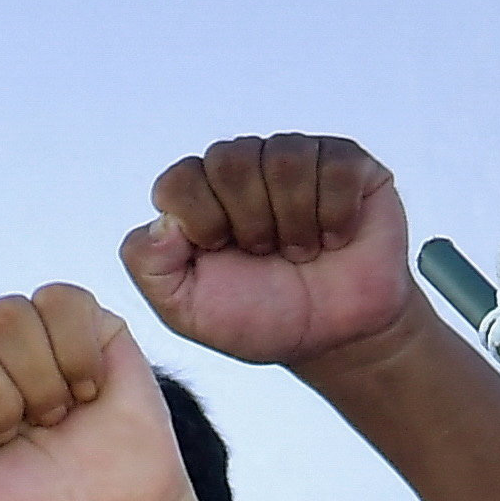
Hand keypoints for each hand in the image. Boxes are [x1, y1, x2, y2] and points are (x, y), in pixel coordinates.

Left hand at [122, 134, 417, 376]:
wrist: (333, 340)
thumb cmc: (261, 319)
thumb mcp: (188, 310)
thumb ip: (150, 266)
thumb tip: (163, 219)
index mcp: (201, 193)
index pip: (180, 179)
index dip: (202, 221)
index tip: (222, 254)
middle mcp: (246, 166)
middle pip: (230, 161)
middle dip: (250, 223)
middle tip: (267, 256)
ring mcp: (298, 160)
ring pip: (284, 160)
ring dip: (294, 223)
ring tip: (303, 252)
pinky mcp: (349, 165)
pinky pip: (335, 167)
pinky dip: (335, 215)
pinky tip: (335, 239)